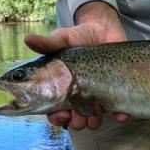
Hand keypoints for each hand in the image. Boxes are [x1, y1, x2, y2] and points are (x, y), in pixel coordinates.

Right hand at [24, 1, 130, 129]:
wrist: (104, 28)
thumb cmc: (79, 36)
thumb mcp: (62, 39)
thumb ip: (47, 43)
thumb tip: (27, 38)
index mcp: (62, 88)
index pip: (54, 110)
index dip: (56, 117)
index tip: (60, 114)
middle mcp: (78, 96)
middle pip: (74, 120)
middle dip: (76, 122)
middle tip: (79, 114)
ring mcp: (97, 96)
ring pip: (93, 120)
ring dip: (94, 121)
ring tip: (97, 111)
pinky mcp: (116, 91)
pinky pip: (119, 110)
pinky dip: (121, 115)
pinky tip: (122, 114)